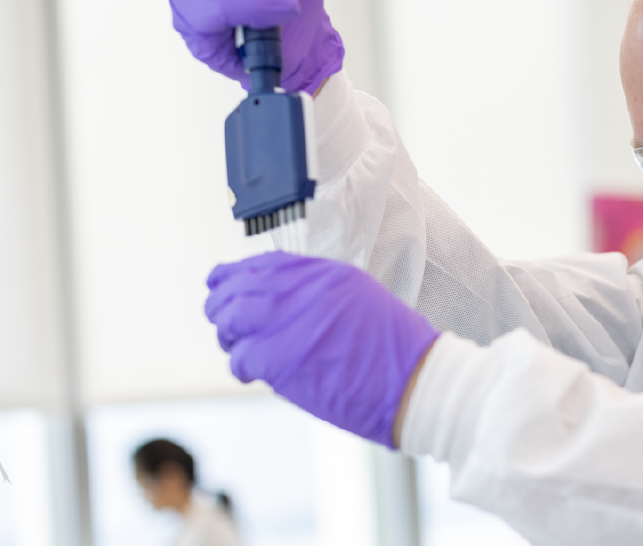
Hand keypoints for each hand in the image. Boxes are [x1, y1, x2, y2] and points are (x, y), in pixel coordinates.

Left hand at [205, 252, 438, 447]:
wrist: (416, 382)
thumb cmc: (396, 353)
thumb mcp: (363, 302)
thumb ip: (320, 297)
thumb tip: (281, 305)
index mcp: (328, 274)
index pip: (265, 263)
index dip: (235, 275)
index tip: (222, 284)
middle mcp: (305, 289)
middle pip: (238, 287)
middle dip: (222, 306)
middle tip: (224, 324)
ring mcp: (290, 320)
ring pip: (231, 318)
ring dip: (228, 336)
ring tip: (240, 349)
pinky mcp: (279, 356)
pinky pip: (239, 357)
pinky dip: (240, 366)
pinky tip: (252, 373)